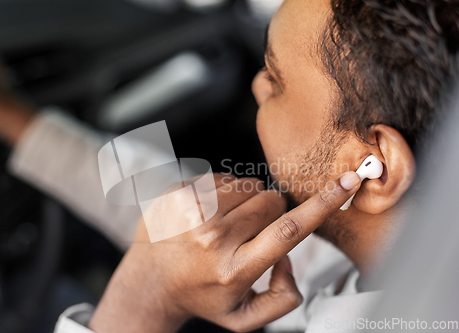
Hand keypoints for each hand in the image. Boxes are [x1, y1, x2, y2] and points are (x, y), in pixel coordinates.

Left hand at [89, 172, 361, 332]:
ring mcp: (192, 211)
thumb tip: (288, 261)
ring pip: (248, 185)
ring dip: (247, 202)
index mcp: (235, 269)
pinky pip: (222, 178)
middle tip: (249, 233)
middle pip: (271, 201)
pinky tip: (209, 215)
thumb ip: (283, 298)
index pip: (288, 230)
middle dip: (272, 213)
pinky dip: (225, 194)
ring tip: (226, 225)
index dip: (325, 203)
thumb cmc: (201, 296)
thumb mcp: (245, 318)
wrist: (149, 281)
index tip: (348, 181)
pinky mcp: (179, 192)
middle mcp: (213, 237)